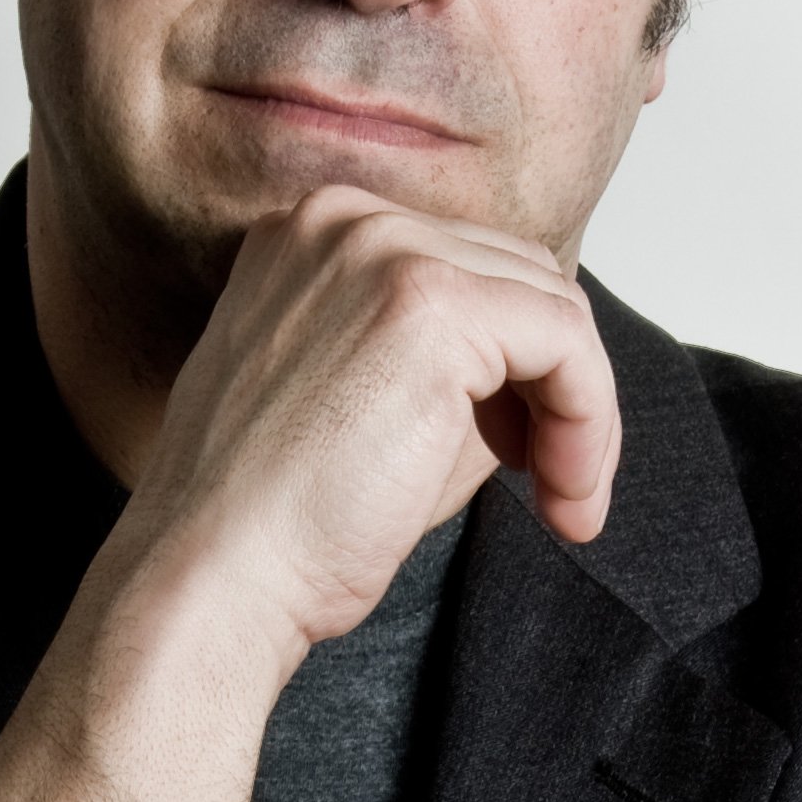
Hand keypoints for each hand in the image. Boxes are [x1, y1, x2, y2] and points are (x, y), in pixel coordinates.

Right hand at [123, 183, 620, 651]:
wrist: (211, 584)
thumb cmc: (281, 520)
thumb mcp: (373, 401)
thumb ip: (457, 356)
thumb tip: (558, 355)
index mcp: (315, 232)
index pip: (472, 265)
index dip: (515, 361)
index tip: (521, 450)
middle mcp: (345, 217)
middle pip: (521, 275)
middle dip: (554, 382)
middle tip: (552, 481)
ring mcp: (386, 250)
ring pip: (557, 306)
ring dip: (578, 409)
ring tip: (561, 498)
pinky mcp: (433, 303)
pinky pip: (568, 343)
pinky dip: (590, 418)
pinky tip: (565, 492)